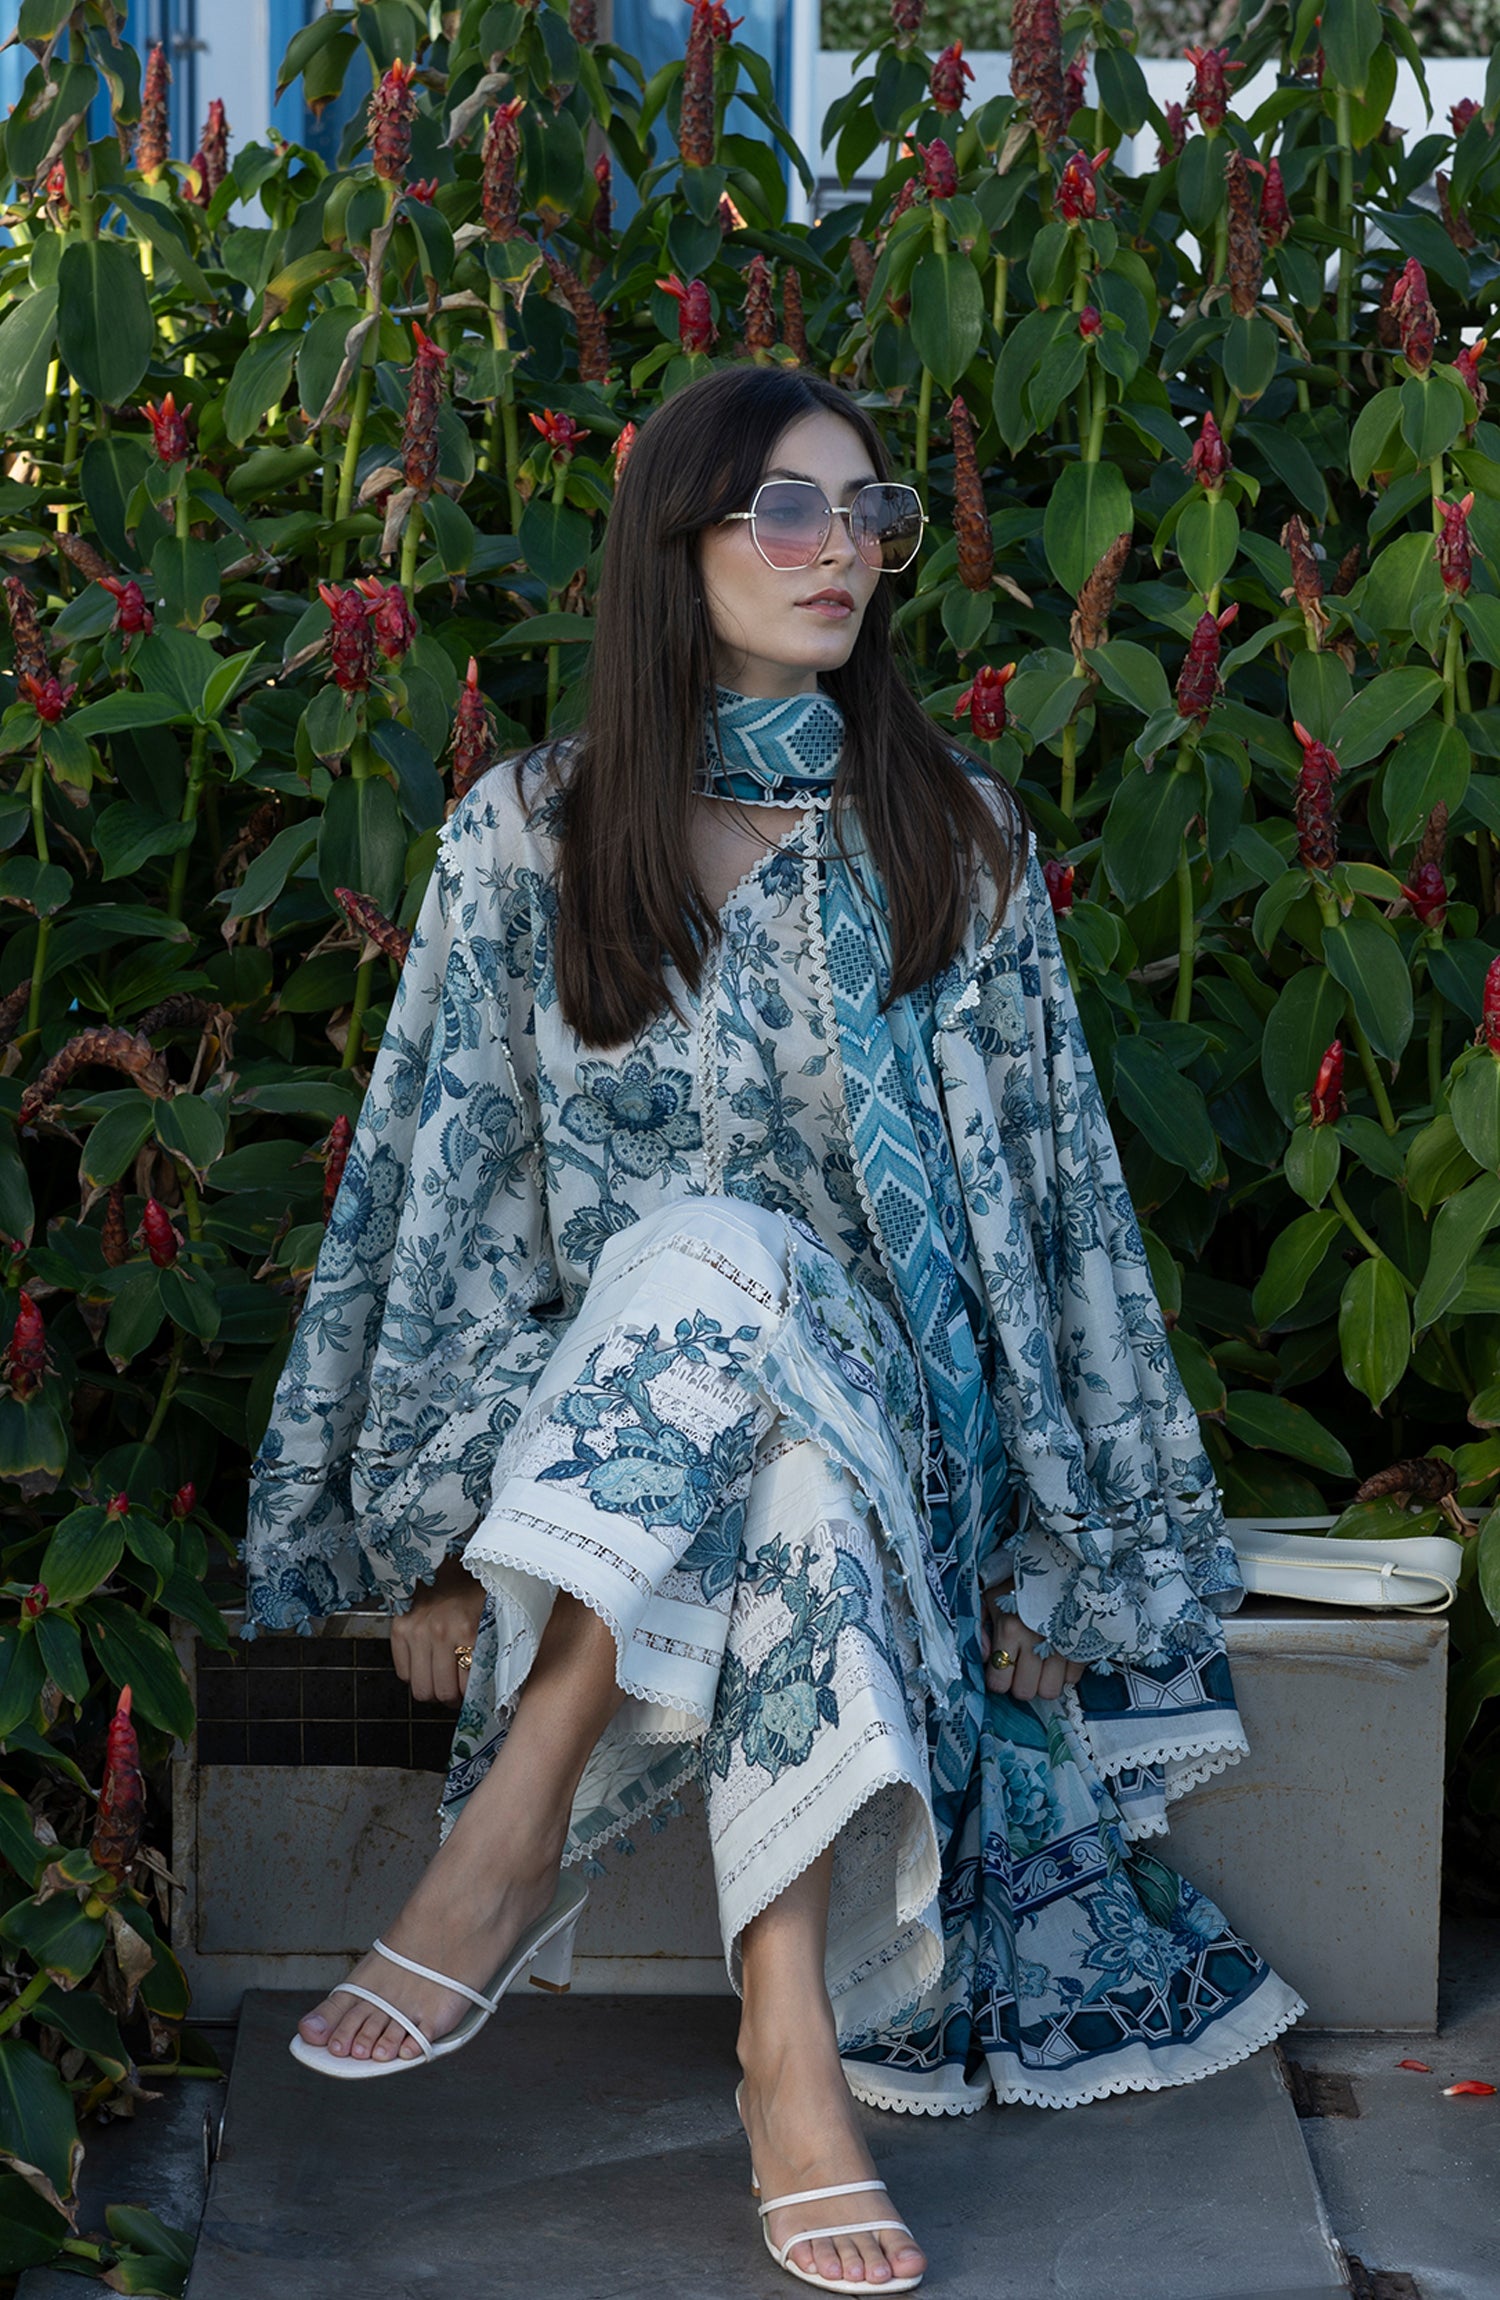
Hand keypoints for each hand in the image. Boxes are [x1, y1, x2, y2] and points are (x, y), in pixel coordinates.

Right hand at [389, 1553, 486, 1706]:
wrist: (447, 1561)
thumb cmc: (475, 1590)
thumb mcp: (493, 1617)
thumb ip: (491, 1650)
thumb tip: (493, 1687)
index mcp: (467, 1630)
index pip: (466, 1688)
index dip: (471, 1697)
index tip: (473, 1693)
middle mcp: (439, 1632)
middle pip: (440, 1693)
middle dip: (451, 1698)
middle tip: (457, 1690)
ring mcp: (415, 1631)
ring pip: (420, 1688)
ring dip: (432, 1689)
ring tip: (441, 1680)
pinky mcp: (398, 1628)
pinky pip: (402, 1673)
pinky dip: (414, 1674)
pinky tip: (426, 1664)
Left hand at [981, 1585, 1085, 1701]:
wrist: (1059, 1560)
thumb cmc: (1018, 1580)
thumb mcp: (988, 1595)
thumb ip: (978, 1627)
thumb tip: (984, 1657)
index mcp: (1009, 1628)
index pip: (999, 1682)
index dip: (997, 1680)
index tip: (1000, 1670)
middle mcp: (1035, 1640)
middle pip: (1025, 1692)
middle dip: (1019, 1684)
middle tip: (1021, 1667)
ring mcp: (1062, 1644)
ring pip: (1050, 1691)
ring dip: (1042, 1682)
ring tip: (1040, 1664)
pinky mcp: (1084, 1644)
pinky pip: (1073, 1679)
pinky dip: (1065, 1672)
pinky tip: (1058, 1655)